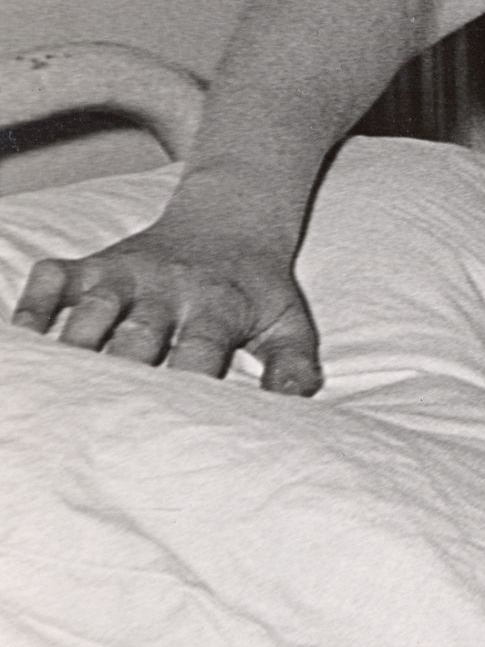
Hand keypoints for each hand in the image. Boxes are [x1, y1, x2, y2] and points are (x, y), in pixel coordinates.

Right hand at [10, 208, 322, 392]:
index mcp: (219, 306)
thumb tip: (295, 406)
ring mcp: (126, 272)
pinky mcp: (93, 262)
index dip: (186, 384)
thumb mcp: (287, 323)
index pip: (200, 349)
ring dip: (74, 346)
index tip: (174, 427)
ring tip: (56, 391)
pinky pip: (53, 278)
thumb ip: (294, 366)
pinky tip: (24, 339)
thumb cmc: (256, 288)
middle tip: (103, 421)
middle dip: (122, 373)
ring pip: (92, 309)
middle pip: (138, 334)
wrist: (232, 220)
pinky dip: (33, 305)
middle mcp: (169, 287)